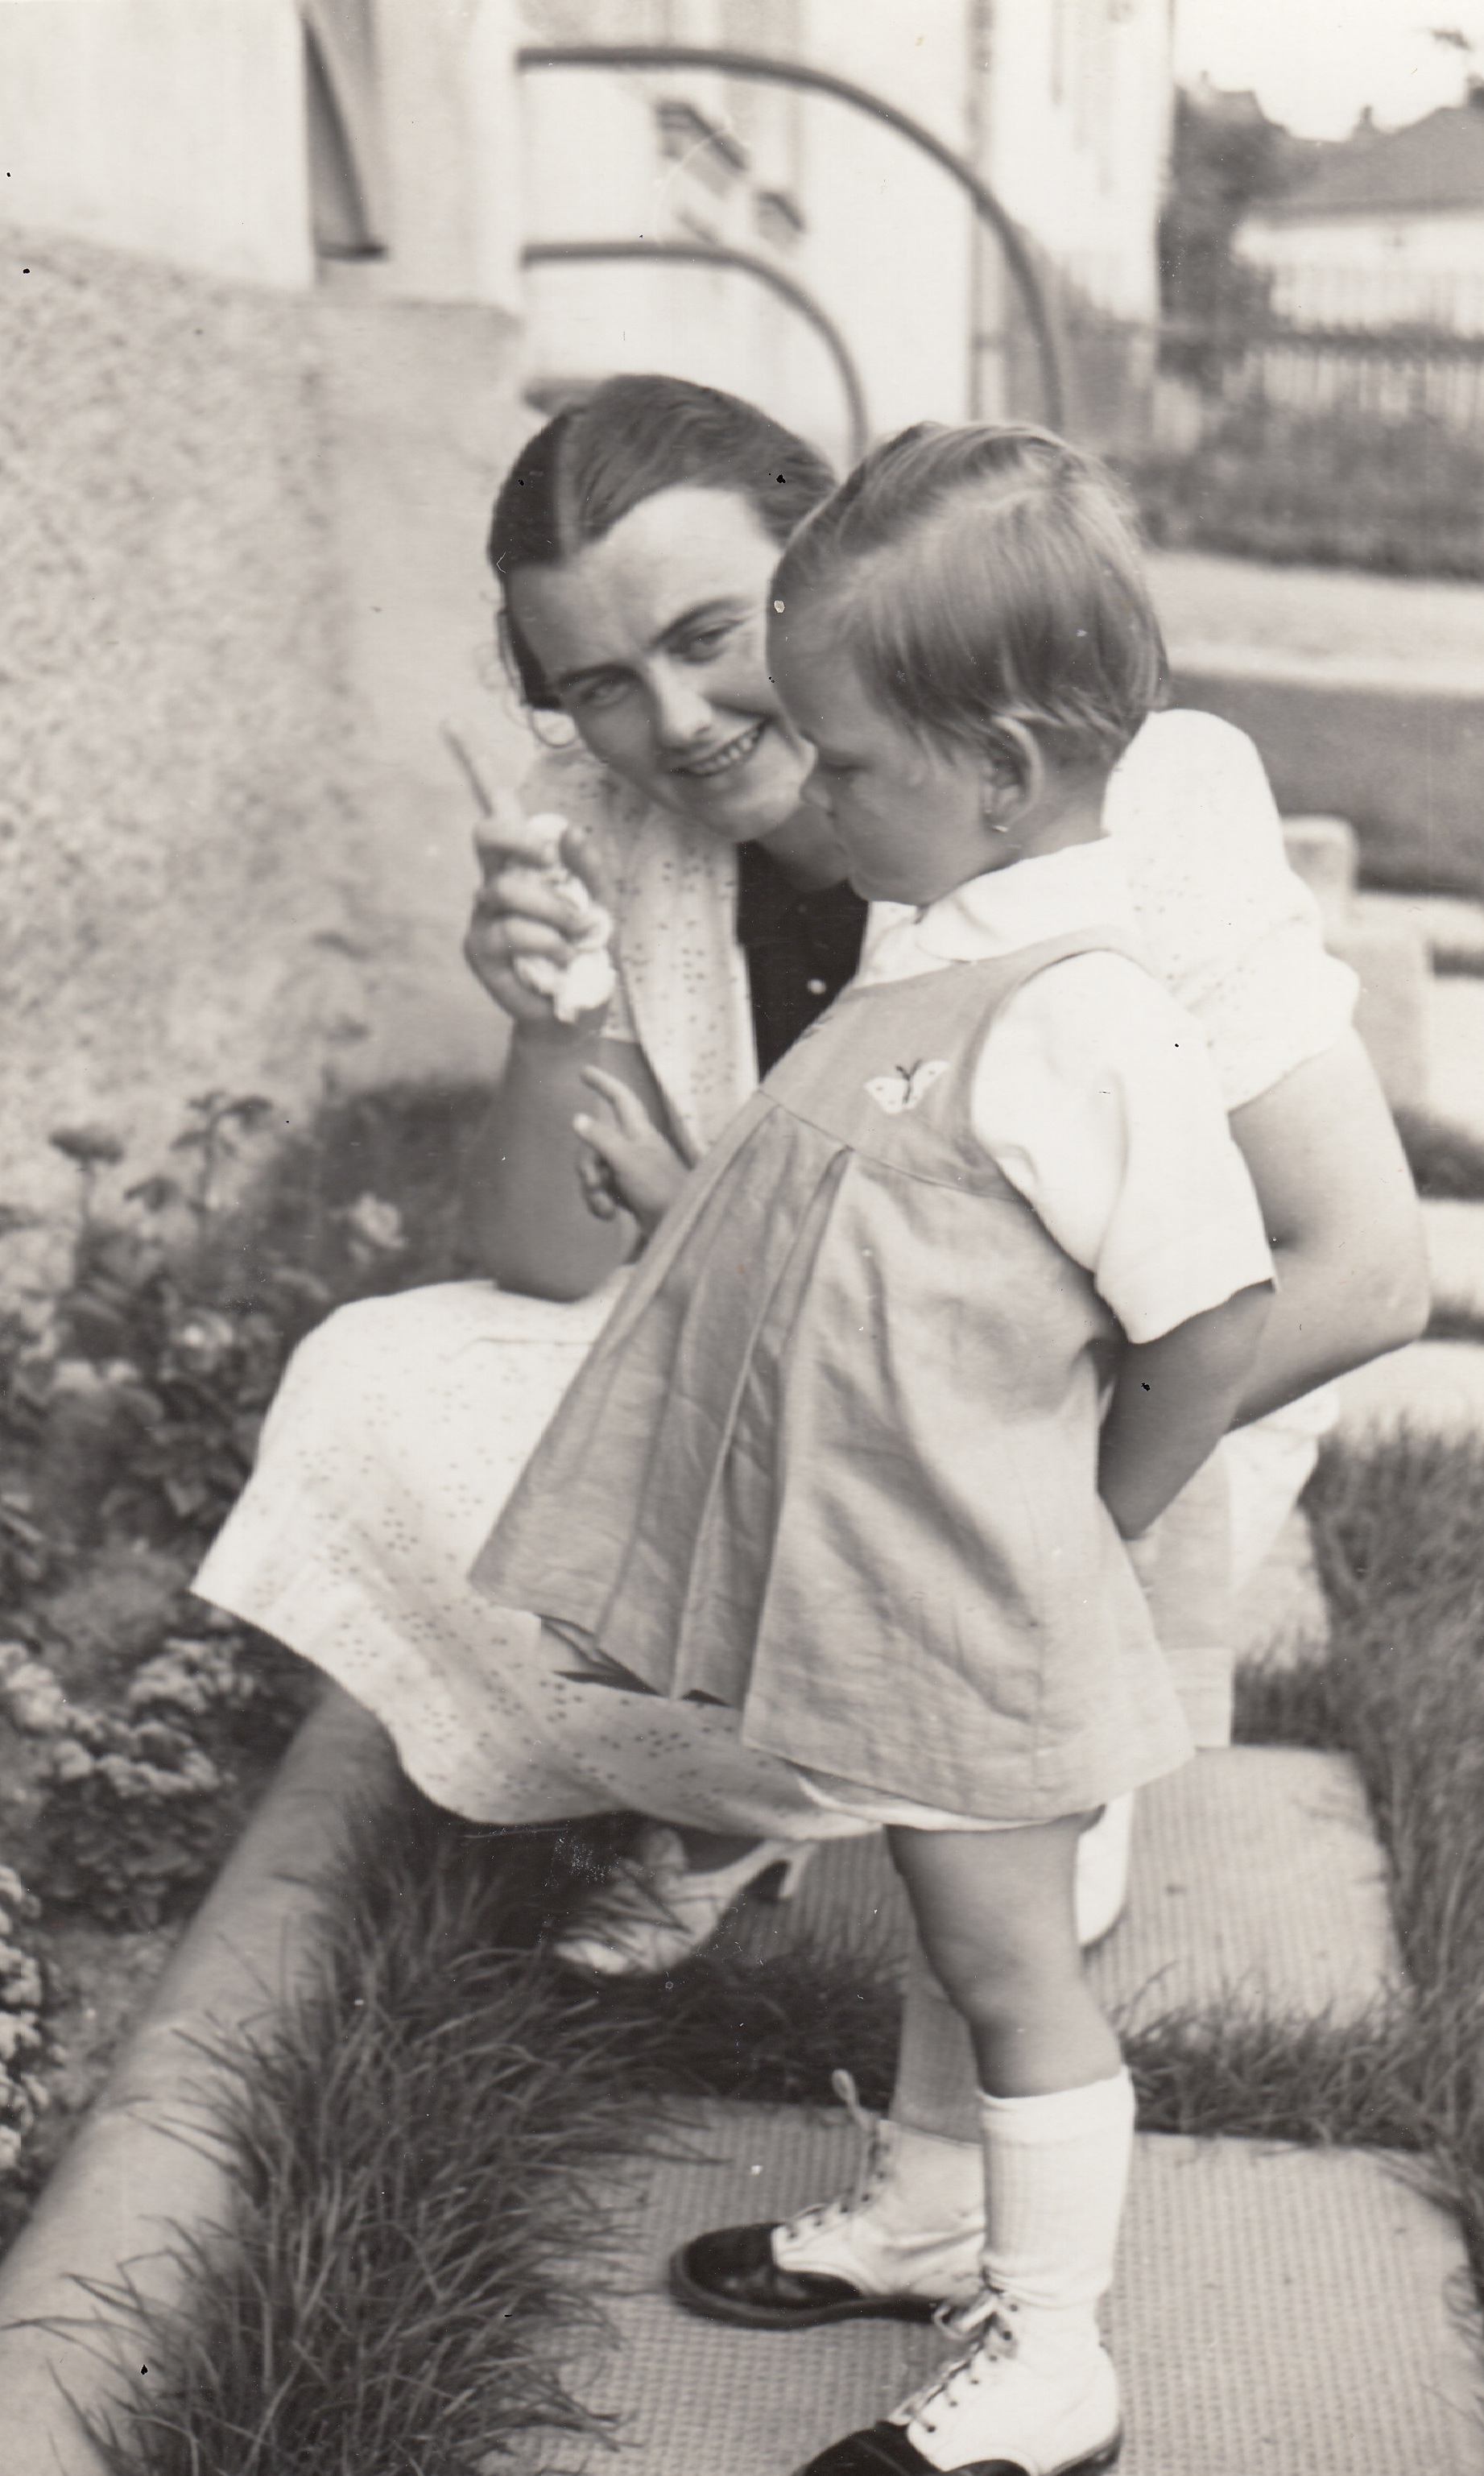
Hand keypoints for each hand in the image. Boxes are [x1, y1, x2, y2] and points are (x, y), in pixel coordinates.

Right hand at [464, 819, 615, 1037]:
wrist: (578, 1009)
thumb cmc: (586, 950)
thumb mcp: (601, 905)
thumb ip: (589, 869)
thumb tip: (571, 832)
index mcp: (518, 870)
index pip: (496, 828)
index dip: (506, 815)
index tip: (547, 848)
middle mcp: (494, 889)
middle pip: (486, 839)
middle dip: (528, 846)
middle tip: (558, 868)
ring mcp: (482, 919)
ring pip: (504, 890)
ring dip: (553, 910)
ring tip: (578, 933)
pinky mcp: (478, 951)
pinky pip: (510, 931)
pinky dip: (546, 942)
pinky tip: (564, 958)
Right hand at [573, 1068, 688, 1236]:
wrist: (680, 1227)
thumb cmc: (660, 1189)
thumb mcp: (627, 1160)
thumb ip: (601, 1139)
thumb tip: (577, 1119)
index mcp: (639, 1132)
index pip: (621, 1098)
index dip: (603, 1083)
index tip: (584, 1072)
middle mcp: (633, 1147)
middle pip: (594, 1143)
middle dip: (586, 1166)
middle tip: (595, 1183)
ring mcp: (629, 1171)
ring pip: (594, 1169)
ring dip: (592, 1190)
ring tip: (606, 1207)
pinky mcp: (626, 1193)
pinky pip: (600, 1190)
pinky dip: (599, 1202)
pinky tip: (609, 1214)